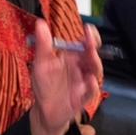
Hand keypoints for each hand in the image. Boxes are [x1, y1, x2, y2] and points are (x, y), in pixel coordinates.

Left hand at [30, 19, 101, 134]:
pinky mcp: (84, 96)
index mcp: (72, 57)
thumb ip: (43, 45)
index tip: (87, 29)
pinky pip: (91, 90)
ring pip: (95, 70)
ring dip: (95, 62)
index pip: (85, 43)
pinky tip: (90, 80)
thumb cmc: (44, 85)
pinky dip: (92, 85)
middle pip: (92, 54)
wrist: (44, 111)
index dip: (89, 35)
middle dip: (93, 46)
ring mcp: (84, 81)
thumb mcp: (41, 63)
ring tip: (91, 54)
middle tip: (90, 39)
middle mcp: (81, 67)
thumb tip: (40, 23)